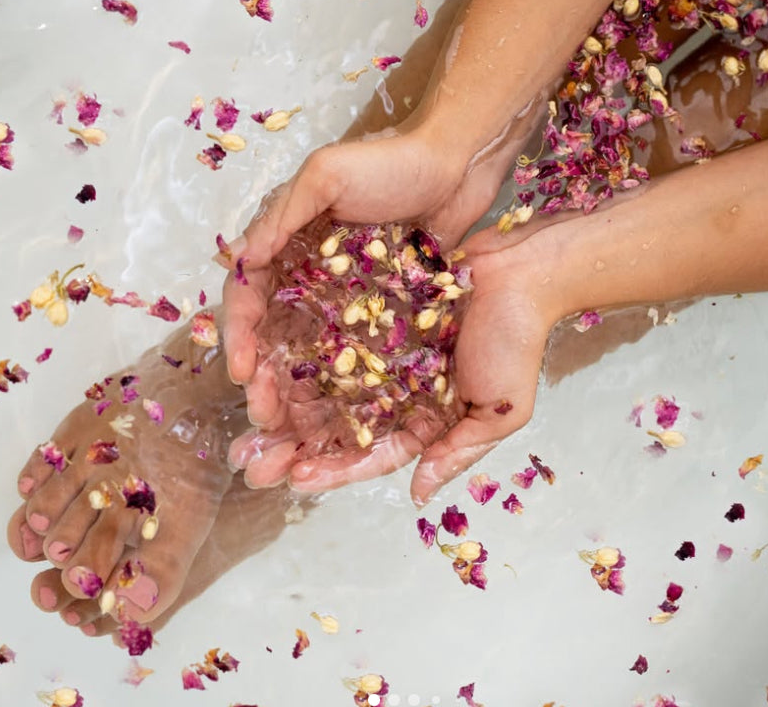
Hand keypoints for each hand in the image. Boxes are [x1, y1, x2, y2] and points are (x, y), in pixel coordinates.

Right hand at [222, 126, 517, 394]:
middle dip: (261, 375)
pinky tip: (332, 412)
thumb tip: (238, 259)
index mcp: (284, 243)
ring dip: (291, 389)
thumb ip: (283, 215)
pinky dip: (333, 380)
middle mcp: (305, 275)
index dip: (239, 334)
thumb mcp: (327, 176)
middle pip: (271, 333)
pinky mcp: (374, 309)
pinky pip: (347, 349)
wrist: (454, 167)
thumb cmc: (389, 163)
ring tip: (288, 427)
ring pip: (304, 349)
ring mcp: (339, 295)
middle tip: (262, 416)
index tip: (242, 373)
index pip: (248, 295)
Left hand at [242, 222, 559, 504]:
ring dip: (287, 406)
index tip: (296, 482)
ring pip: (325, 385)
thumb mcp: (500, 412)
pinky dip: (300, 352)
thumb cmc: (518, 343)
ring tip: (246, 424)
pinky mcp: (371, 312)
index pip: (374, 453)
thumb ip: (459, 452)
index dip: (336, 471)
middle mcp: (396, 388)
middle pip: (338, 426)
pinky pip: (328, 336)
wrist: (522, 271)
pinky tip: (266, 364)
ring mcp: (381, 350)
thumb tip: (418, 496)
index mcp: (425, 418)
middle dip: (295, 448)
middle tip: (249, 465)